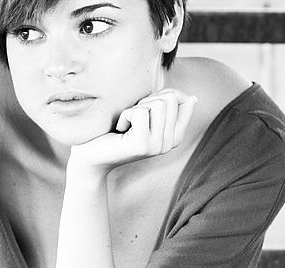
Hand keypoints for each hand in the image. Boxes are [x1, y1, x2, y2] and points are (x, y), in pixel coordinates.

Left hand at [67, 88, 197, 176]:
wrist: (92, 156)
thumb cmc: (115, 131)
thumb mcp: (145, 115)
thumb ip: (166, 106)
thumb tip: (192, 97)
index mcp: (174, 136)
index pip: (184, 101)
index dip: (162, 94)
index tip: (144, 107)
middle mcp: (169, 143)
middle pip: (170, 99)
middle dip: (148, 100)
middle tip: (133, 117)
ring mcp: (157, 146)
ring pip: (158, 104)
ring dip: (137, 107)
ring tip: (128, 123)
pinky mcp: (142, 145)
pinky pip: (139, 113)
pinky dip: (125, 115)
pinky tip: (120, 129)